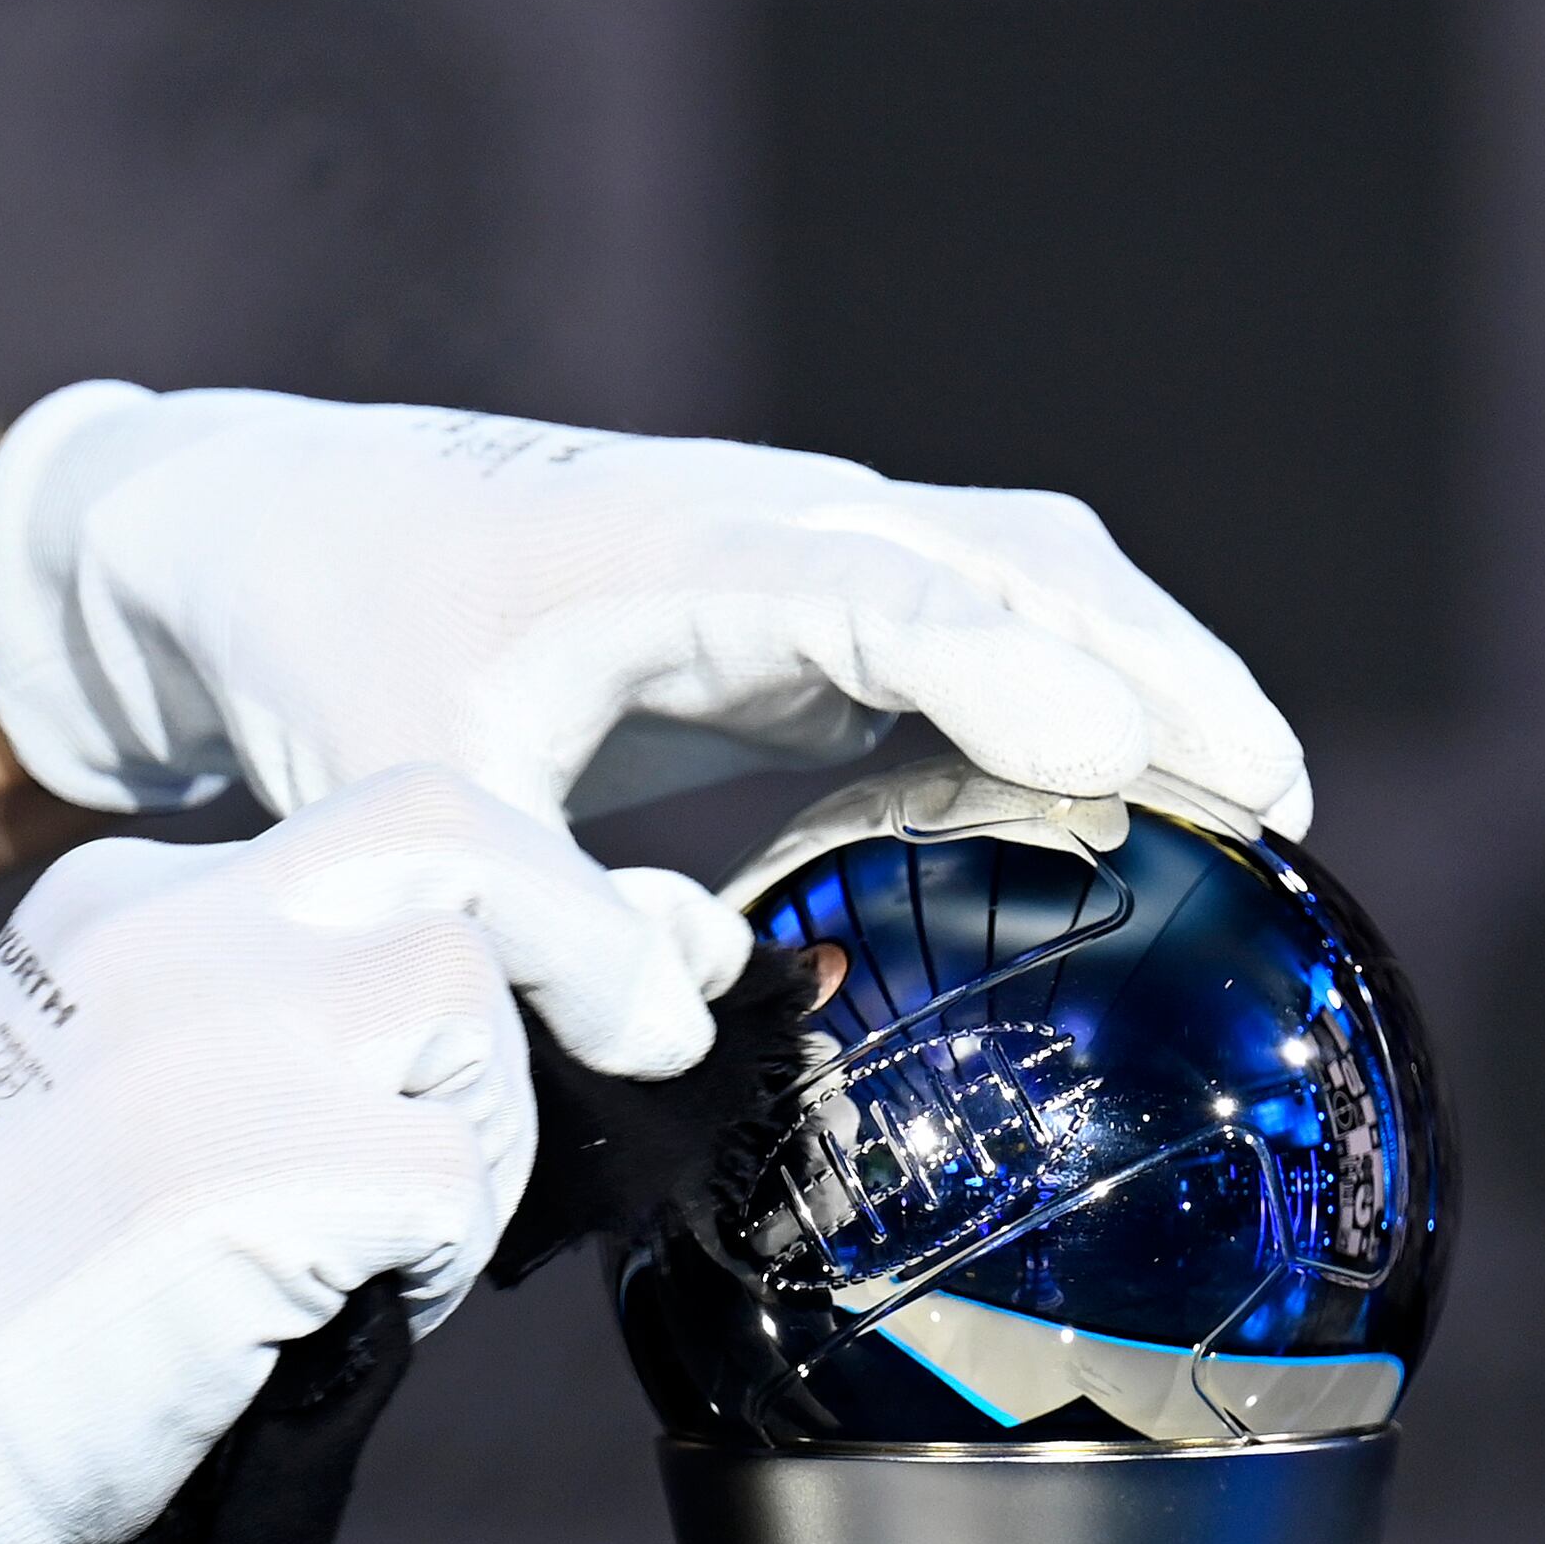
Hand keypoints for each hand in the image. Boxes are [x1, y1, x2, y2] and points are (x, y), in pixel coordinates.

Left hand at [0, 386, 1311, 1023]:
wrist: (266, 536)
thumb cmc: (325, 645)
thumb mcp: (394, 788)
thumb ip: (526, 911)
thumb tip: (674, 1020)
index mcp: (668, 543)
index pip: (877, 593)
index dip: (995, 674)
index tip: (1106, 759)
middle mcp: (764, 523)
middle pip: (1013, 561)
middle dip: (1157, 666)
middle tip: (1278, 799)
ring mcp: (796, 555)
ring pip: (1023, 583)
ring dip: (1148, 676)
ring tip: (1270, 809)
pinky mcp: (799, 611)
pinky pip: (972, 643)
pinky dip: (1070, 710)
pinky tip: (1136, 812)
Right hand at [0, 768, 657, 1543]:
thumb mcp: (97, 1091)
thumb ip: (259, 1030)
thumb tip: (465, 1034)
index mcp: (129, 900)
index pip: (382, 832)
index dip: (526, 893)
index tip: (621, 954)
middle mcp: (182, 924)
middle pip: (464, 836)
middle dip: (584, 932)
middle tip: (643, 1029)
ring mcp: (231, 1030)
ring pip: (479, 1015)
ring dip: (474, 1145)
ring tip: (369, 1256)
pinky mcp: (278, 1162)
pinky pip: (452, 1186)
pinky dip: (435, 1266)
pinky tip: (328, 1316)